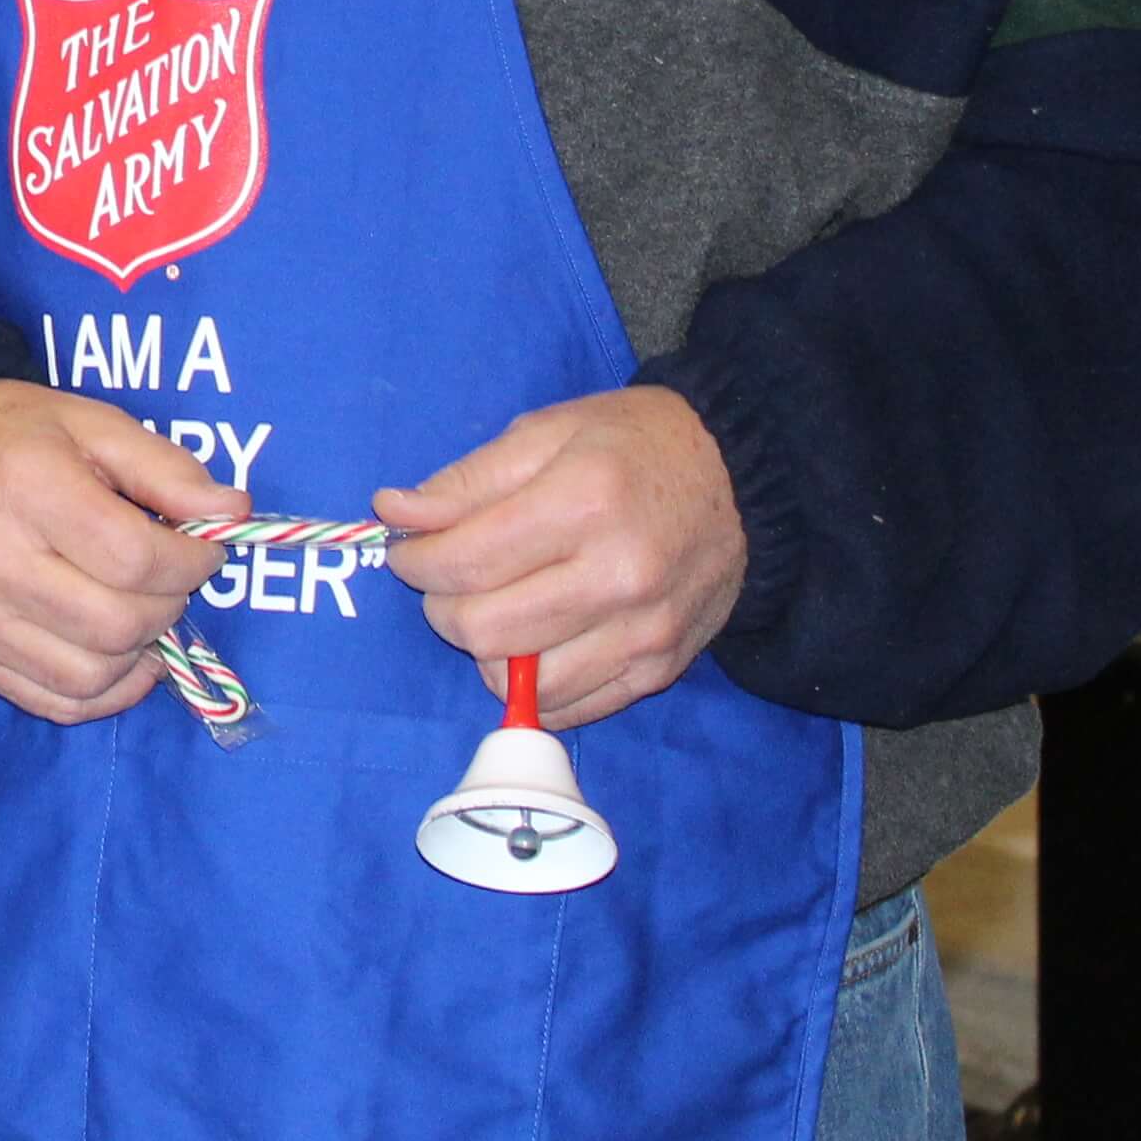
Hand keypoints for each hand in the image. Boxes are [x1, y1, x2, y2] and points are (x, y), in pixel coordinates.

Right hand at [0, 381, 236, 723]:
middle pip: (119, 623)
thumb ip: (165, 468)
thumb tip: (233, 514)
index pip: (136, 557)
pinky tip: (121, 655)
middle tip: (170, 576)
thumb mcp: (90, 424)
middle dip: (170, 605)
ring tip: (141, 609)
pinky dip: (107, 692)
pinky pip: (58, 703)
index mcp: (28, 487)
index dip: (192, 560)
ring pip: (94, 674)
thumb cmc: (9, 438)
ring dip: (141, 651)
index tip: (203, 547)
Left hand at [375, 386, 746, 728]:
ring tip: (496, 607)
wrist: (746, 479)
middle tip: (450, 580)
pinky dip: (533, 686)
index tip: (410, 550)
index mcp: (584, 502)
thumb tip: (393, 513)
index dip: (415, 561)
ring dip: (486, 651)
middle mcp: (619, 577)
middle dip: (443, 607)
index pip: (464, 562)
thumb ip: (465, 482)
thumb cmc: (635, 445)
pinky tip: (533, 642)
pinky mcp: (660, 670)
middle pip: (484, 630)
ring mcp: (645, 633)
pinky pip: (569, 708)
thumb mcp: (545, 432)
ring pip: (521, 682)